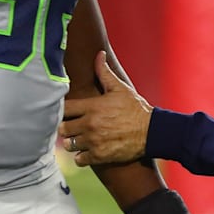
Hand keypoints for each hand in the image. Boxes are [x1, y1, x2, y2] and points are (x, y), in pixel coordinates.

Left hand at [59, 51, 152, 165]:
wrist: (151, 131)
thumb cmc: (135, 109)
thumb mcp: (120, 88)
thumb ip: (104, 72)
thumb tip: (99, 54)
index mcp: (92, 107)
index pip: (64, 108)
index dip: (63, 110)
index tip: (67, 112)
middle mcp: (90, 124)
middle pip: (62, 128)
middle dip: (66, 127)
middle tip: (72, 126)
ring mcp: (94, 141)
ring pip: (69, 145)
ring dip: (73, 142)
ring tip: (80, 139)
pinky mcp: (99, 156)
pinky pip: (79, 159)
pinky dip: (81, 157)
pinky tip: (87, 151)